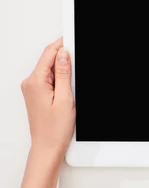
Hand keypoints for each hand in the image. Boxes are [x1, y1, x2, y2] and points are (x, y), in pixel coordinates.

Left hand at [21, 38, 75, 157]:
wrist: (47, 147)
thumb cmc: (54, 129)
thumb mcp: (65, 98)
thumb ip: (63, 74)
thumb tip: (64, 54)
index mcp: (35, 82)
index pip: (49, 53)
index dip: (63, 44)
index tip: (74, 40)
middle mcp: (30, 83)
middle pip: (48, 59)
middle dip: (64, 57)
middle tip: (78, 64)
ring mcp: (32, 89)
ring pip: (49, 69)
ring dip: (62, 70)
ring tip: (72, 84)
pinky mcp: (36, 94)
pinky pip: (48, 78)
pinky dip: (59, 78)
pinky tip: (67, 88)